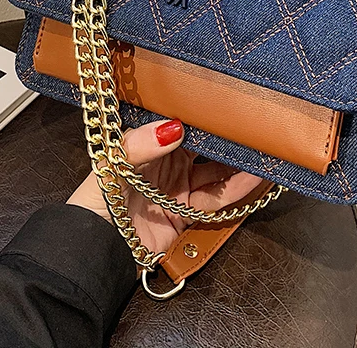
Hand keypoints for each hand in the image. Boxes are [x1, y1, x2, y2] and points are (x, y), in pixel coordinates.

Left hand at [67, 119, 261, 256]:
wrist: (94, 253)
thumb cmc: (96, 200)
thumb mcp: (113, 164)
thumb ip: (141, 144)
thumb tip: (175, 127)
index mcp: (147, 143)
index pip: (180, 122)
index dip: (202, 113)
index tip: (226, 103)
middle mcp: (166, 163)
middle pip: (203, 146)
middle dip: (226, 136)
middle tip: (252, 124)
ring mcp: (178, 188)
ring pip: (215, 171)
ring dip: (237, 163)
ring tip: (262, 150)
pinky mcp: (186, 214)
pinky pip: (216, 199)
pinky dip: (237, 189)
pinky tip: (255, 177)